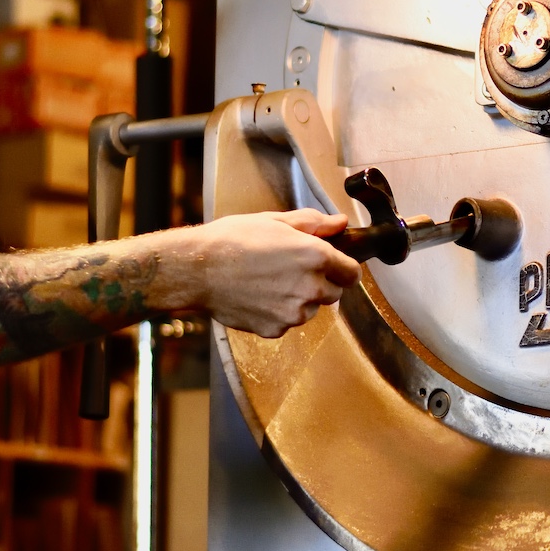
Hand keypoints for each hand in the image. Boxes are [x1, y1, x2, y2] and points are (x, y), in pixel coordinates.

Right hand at [191, 209, 361, 337]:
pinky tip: (257, 296)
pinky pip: (287, 322)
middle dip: (320, 282)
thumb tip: (340, 223)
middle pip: (334, 293)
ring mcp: (293, 312)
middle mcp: (310, 287)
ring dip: (299, 299)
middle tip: (291, 269)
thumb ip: (314, 224)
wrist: (198, 269)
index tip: (331, 264)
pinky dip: (278, 312)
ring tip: (269, 281)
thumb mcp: (275, 221)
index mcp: (315, 256)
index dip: (343, 267)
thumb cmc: (232, 239)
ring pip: (310, 309)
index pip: (352, 273)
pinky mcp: (276, 329)